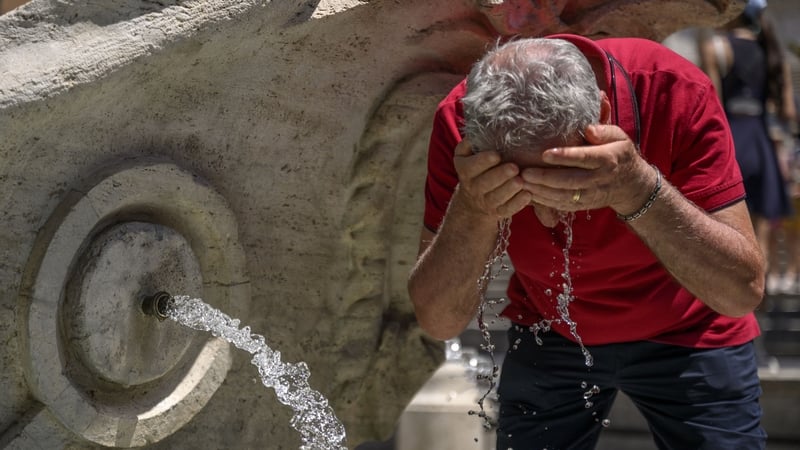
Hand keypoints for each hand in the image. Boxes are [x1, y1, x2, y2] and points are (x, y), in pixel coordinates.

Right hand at [451, 138, 531, 220]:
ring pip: (496, 197)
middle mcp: (473, 187)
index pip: (472, 166)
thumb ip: (469, 144)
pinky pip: (507, 209)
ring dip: (509, 189)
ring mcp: (486, 202)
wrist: (473, 201)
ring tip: (521, 181)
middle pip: (485, 183)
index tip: (497, 155)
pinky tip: (528, 195)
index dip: (483, 161)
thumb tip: (476, 132)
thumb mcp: (466, 156)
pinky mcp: (498, 212)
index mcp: (466, 170)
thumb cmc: (476, 169)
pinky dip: (518, 203)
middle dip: (500, 175)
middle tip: (514, 168)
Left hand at [519, 124, 655, 216]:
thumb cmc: (620, 154)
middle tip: (524, 172)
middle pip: (569, 181)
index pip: (584, 158)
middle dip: (545, 178)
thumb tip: (588, 129)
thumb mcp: (619, 137)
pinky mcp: (584, 205)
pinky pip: (562, 205)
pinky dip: (545, 202)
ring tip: (522, 183)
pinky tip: (529, 195)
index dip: (565, 157)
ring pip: (563, 196)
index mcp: (607, 159)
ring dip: (541, 191)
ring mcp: (591, 195)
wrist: (632, 185)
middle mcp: (599, 179)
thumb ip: (604, 131)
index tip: (545, 154)